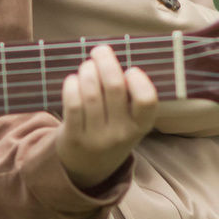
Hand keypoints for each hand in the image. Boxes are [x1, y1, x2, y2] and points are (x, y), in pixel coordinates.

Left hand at [56, 43, 157, 188]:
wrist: (85, 167)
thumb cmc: (110, 131)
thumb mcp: (129, 123)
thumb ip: (127, 97)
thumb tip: (112, 57)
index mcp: (140, 126)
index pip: (147, 100)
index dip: (139, 80)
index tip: (130, 70)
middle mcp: (120, 133)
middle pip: (114, 87)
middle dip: (106, 62)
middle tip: (101, 51)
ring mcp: (96, 137)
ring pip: (91, 92)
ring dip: (87, 71)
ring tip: (87, 67)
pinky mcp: (74, 136)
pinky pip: (72, 103)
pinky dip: (72, 85)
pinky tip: (73, 81)